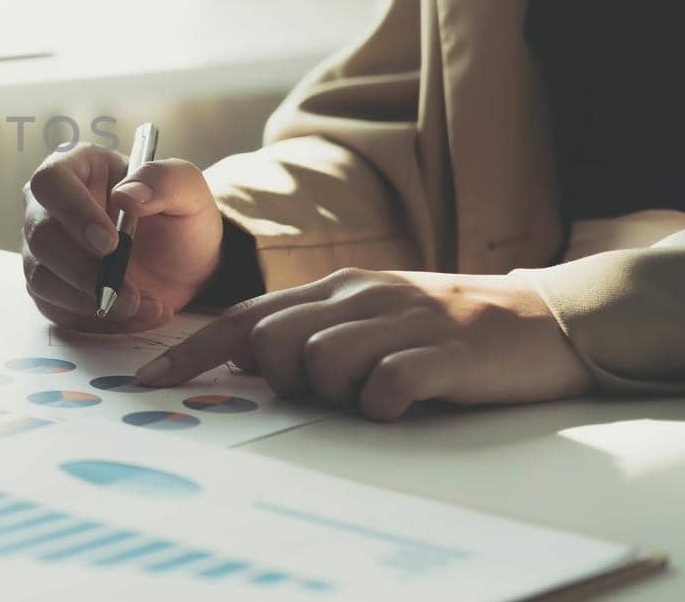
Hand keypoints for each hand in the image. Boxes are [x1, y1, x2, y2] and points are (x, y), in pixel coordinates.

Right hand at [22, 144, 222, 332]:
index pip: (51, 182)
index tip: (110, 243)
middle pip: (40, 236)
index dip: (73, 212)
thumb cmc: (179, 218)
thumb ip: (164, 181)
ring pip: (41, 277)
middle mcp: (49, 207)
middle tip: (130, 292)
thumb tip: (126, 196)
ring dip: (93, 300)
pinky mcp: (49, 288)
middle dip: (84, 270)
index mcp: (77, 167)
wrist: (183, 266)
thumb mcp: (188, 191)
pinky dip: (98, 319)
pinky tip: (136, 314)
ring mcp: (44, 250)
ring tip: (145, 306)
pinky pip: (57, 308)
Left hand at [136, 268, 593, 420]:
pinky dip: (383, 404)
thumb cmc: (444, 328)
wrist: (545, 317)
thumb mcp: (368, 315)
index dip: (191, 352)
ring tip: (377, 391)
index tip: (146, 383)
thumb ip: (308, 329)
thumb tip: (244, 360)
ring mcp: (401, 319)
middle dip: (281, 378)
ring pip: (319, 361)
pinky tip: (406, 401)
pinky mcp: (444, 352)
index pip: (242, 316)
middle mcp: (359, 295)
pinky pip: (384, 384)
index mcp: (334, 287)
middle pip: (271, 341)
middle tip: (330, 389)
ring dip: (335, 393)